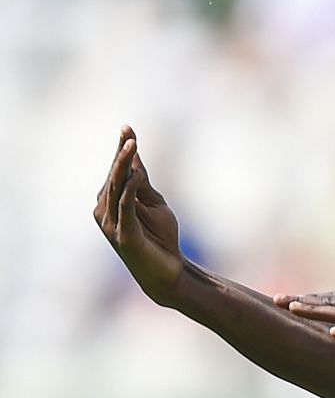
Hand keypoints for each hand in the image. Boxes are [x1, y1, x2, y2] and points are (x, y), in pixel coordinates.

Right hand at [95, 125, 183, 302]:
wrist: (167, 270)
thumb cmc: (160, 237)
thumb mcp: (153, 203)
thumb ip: (143, 183)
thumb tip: (135, 158)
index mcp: (111, 201)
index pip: (116, 171)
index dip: (121, 150)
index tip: (127, 127)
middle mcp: (104, 211)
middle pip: (114, 176)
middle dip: (121, 154)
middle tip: (129, 133)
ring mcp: (111, 224)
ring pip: (116, 189)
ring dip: (124, 167)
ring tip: (132, 146)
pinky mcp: (123, 236)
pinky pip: (125, 208)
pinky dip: (130, 190)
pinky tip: (138, 175)